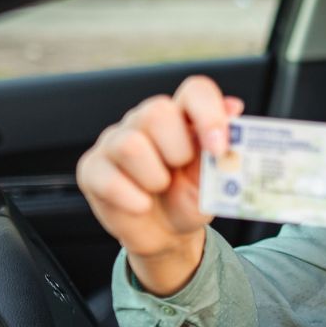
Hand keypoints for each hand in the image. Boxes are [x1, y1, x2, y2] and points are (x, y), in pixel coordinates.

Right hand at [76, 75, 243, 294]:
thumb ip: (221, 146)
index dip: (209, 113)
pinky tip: (141, 205)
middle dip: (178, 150)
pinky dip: (132, 199)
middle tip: (179, 171)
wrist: (167, 235)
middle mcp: (145, 121)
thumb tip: (233, 106)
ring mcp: (115, 142)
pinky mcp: (92, 168)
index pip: (194, 91)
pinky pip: (107, 177)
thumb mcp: (214, 179)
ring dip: (154, 177)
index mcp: (182, 118)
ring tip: (159, 189)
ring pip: (130, 144)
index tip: (218, 148)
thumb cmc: (190, 198)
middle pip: (156, 111)